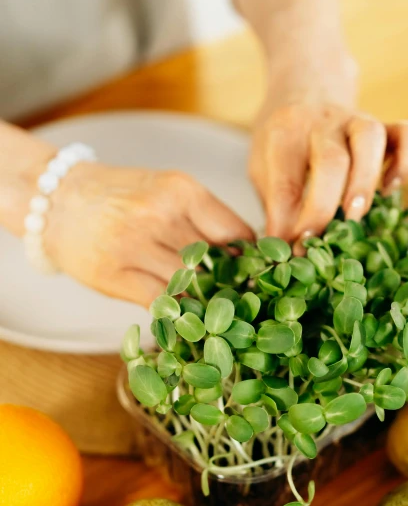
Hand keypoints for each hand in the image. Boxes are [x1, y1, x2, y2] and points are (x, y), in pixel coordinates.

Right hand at [44, 163, 253, 306]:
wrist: (55, 199)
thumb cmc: (119, 197)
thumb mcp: (166, 190)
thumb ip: (204, 219)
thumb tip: (246, 257)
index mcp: (181, 190)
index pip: (236, 234)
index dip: (250, 261)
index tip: (255, 276)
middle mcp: (160, 215)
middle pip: (215, 263)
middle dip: (229, 286)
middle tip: (239, 302)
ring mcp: (135, 245)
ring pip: (190, 286)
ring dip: (203, 302)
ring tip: (212, 311)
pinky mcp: (115, 275)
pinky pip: (161, 303)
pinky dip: (176, 313)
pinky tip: (182, 315)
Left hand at [250, 73, 407, 240]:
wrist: (305, 86)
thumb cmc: (283, 142)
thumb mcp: (263, 168)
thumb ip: (274, 206)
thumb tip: (280, 249)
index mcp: (284, 134)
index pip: (286, 183)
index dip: (289, 222)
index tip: (290, 249)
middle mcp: (322, 122)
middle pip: (330, 161)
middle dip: (324, 207)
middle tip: (318, 240)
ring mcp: (357, 120)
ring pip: (370, 139)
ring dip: (365, 182)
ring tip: (355, 216)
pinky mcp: (386, 125)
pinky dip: (407, 163)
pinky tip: (391, 189)